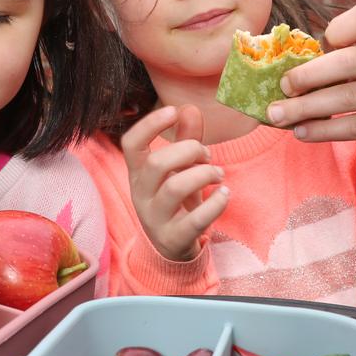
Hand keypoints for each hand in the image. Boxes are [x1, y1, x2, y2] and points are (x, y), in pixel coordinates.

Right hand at [121, 104, 228, 260]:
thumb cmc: (175, 201)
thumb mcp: (178, 169)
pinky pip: (196, 219)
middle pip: (156, 163)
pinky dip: (216, 203)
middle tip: (208, 156)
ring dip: (203, 174)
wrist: (171, 247)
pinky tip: (225, 193)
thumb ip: (184, 139)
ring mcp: (155, 218)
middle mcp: (141, 194)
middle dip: (188, 150)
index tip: (172, 111)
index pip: (130, 143)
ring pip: (174, 188)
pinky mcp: (174, 238)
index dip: (149, 124)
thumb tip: (189, 108)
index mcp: (137, 173)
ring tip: (218, 175)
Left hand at [267, 3, 355, 157]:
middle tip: (281, 87)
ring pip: (349, 98)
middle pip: (349, 63)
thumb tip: (285, 69)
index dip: (340, 27)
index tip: (319, 41)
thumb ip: (343, 54)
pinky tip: (301, 131)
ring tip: (278, 116)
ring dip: (306, 109)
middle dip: (307, 76)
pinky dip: (324, 130)